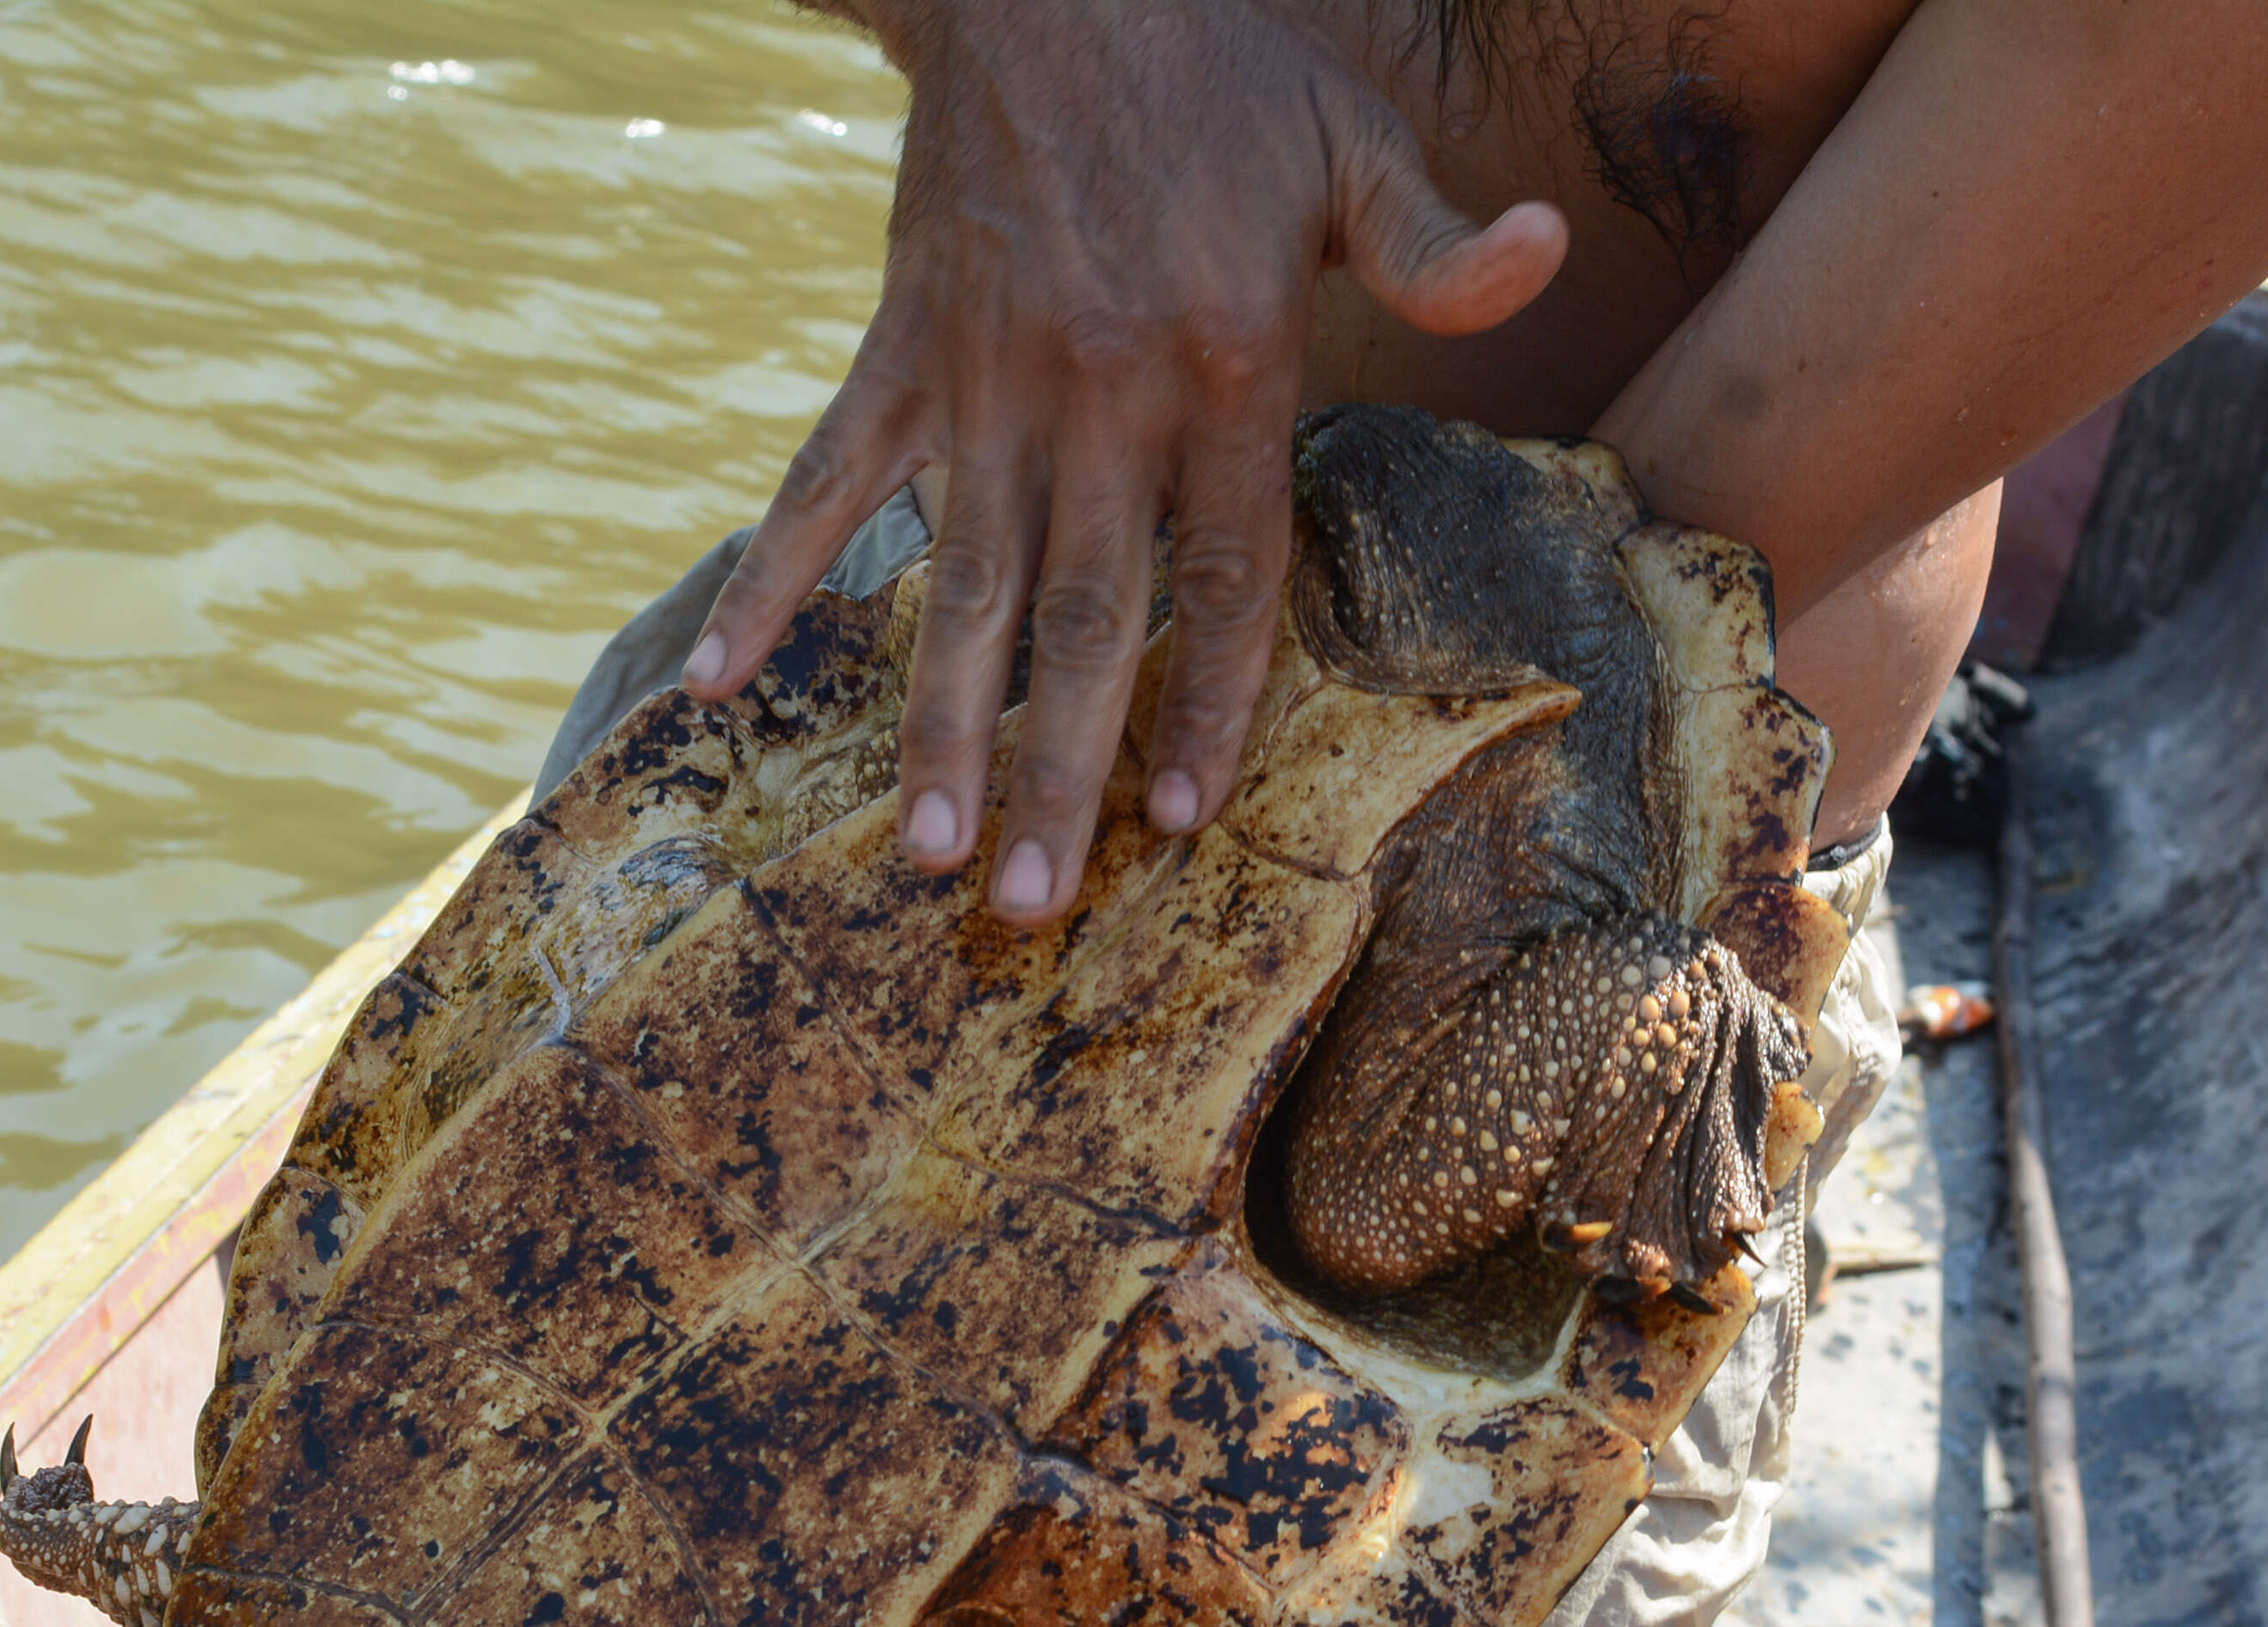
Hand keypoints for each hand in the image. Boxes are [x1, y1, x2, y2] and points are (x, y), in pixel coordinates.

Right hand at [682, 0, 1563, 925]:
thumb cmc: (1222, 63)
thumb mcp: (1354, 136)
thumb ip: (1436, 244)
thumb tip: (1545, 260)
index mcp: (1227, 357)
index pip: (1223, 569)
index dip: (1204, 699)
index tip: (1175, 814)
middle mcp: (1101, 387)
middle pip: (1086, 616)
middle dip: (1060, 768)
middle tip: (1029, 902)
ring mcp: (986, 376)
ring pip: (966, 581)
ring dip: (941, 723)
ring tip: (923, 848)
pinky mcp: (902, 346)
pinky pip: (827, 479)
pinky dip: (771, 577)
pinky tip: (722, 681)